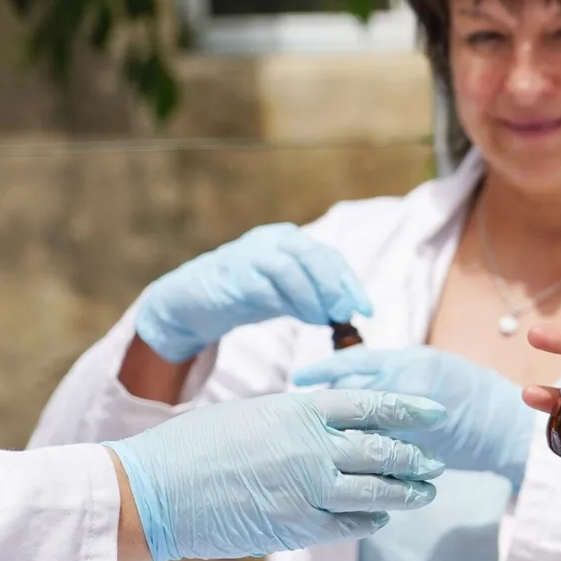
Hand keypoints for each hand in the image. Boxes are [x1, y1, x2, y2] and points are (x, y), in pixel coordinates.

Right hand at [104, 389, 446, 560]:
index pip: (371, 404)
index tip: (435, 411)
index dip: (409, 408)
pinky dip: (371, 520)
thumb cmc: (197, 445)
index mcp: (300, 410)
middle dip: (415, 457)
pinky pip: (349, 525)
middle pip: (382, 450)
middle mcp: (311, 447)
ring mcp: (307, 490)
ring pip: (375, 491)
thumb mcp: (255, 413)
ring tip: (425, 491)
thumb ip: (300, 418)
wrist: (153, 492)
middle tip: (435, 461)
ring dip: (406, 492)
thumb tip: (338, 424)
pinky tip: (381, 517)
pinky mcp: (295, 527)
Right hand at [134, 223, 373, 362]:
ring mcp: (250, 253)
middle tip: (344, 314)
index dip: (350, 283)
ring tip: (322, 320)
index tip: (365, 310)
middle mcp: (274, 240)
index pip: (329, 257)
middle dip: (334, 287)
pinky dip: (284, 302)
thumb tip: (345, 314)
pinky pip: (263, 285)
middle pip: (313, 255)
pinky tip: (295, 316)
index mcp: (291, 241)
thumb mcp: (288, 294)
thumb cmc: (248, 295)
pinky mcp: (232, 273)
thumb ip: (313, 298)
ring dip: (311, 296)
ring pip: (290, 268)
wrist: (194, 301)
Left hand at [293, 346, 532, 478]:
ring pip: (357, 432)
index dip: (322, 370)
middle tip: (301, 420)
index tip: (299, 377)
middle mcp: (408, 391)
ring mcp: (411, 425)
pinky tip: (343, 470)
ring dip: (337, 439)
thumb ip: (390, 372)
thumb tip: (345, 380)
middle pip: (347, 400)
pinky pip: (375, 459)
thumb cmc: (468, 390)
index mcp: (409, 363)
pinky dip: (357, 464)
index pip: (352, 364)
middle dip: (322, 413)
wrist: (505, 426)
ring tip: (317, 445)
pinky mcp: (415, 455)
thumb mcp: (429, 367)